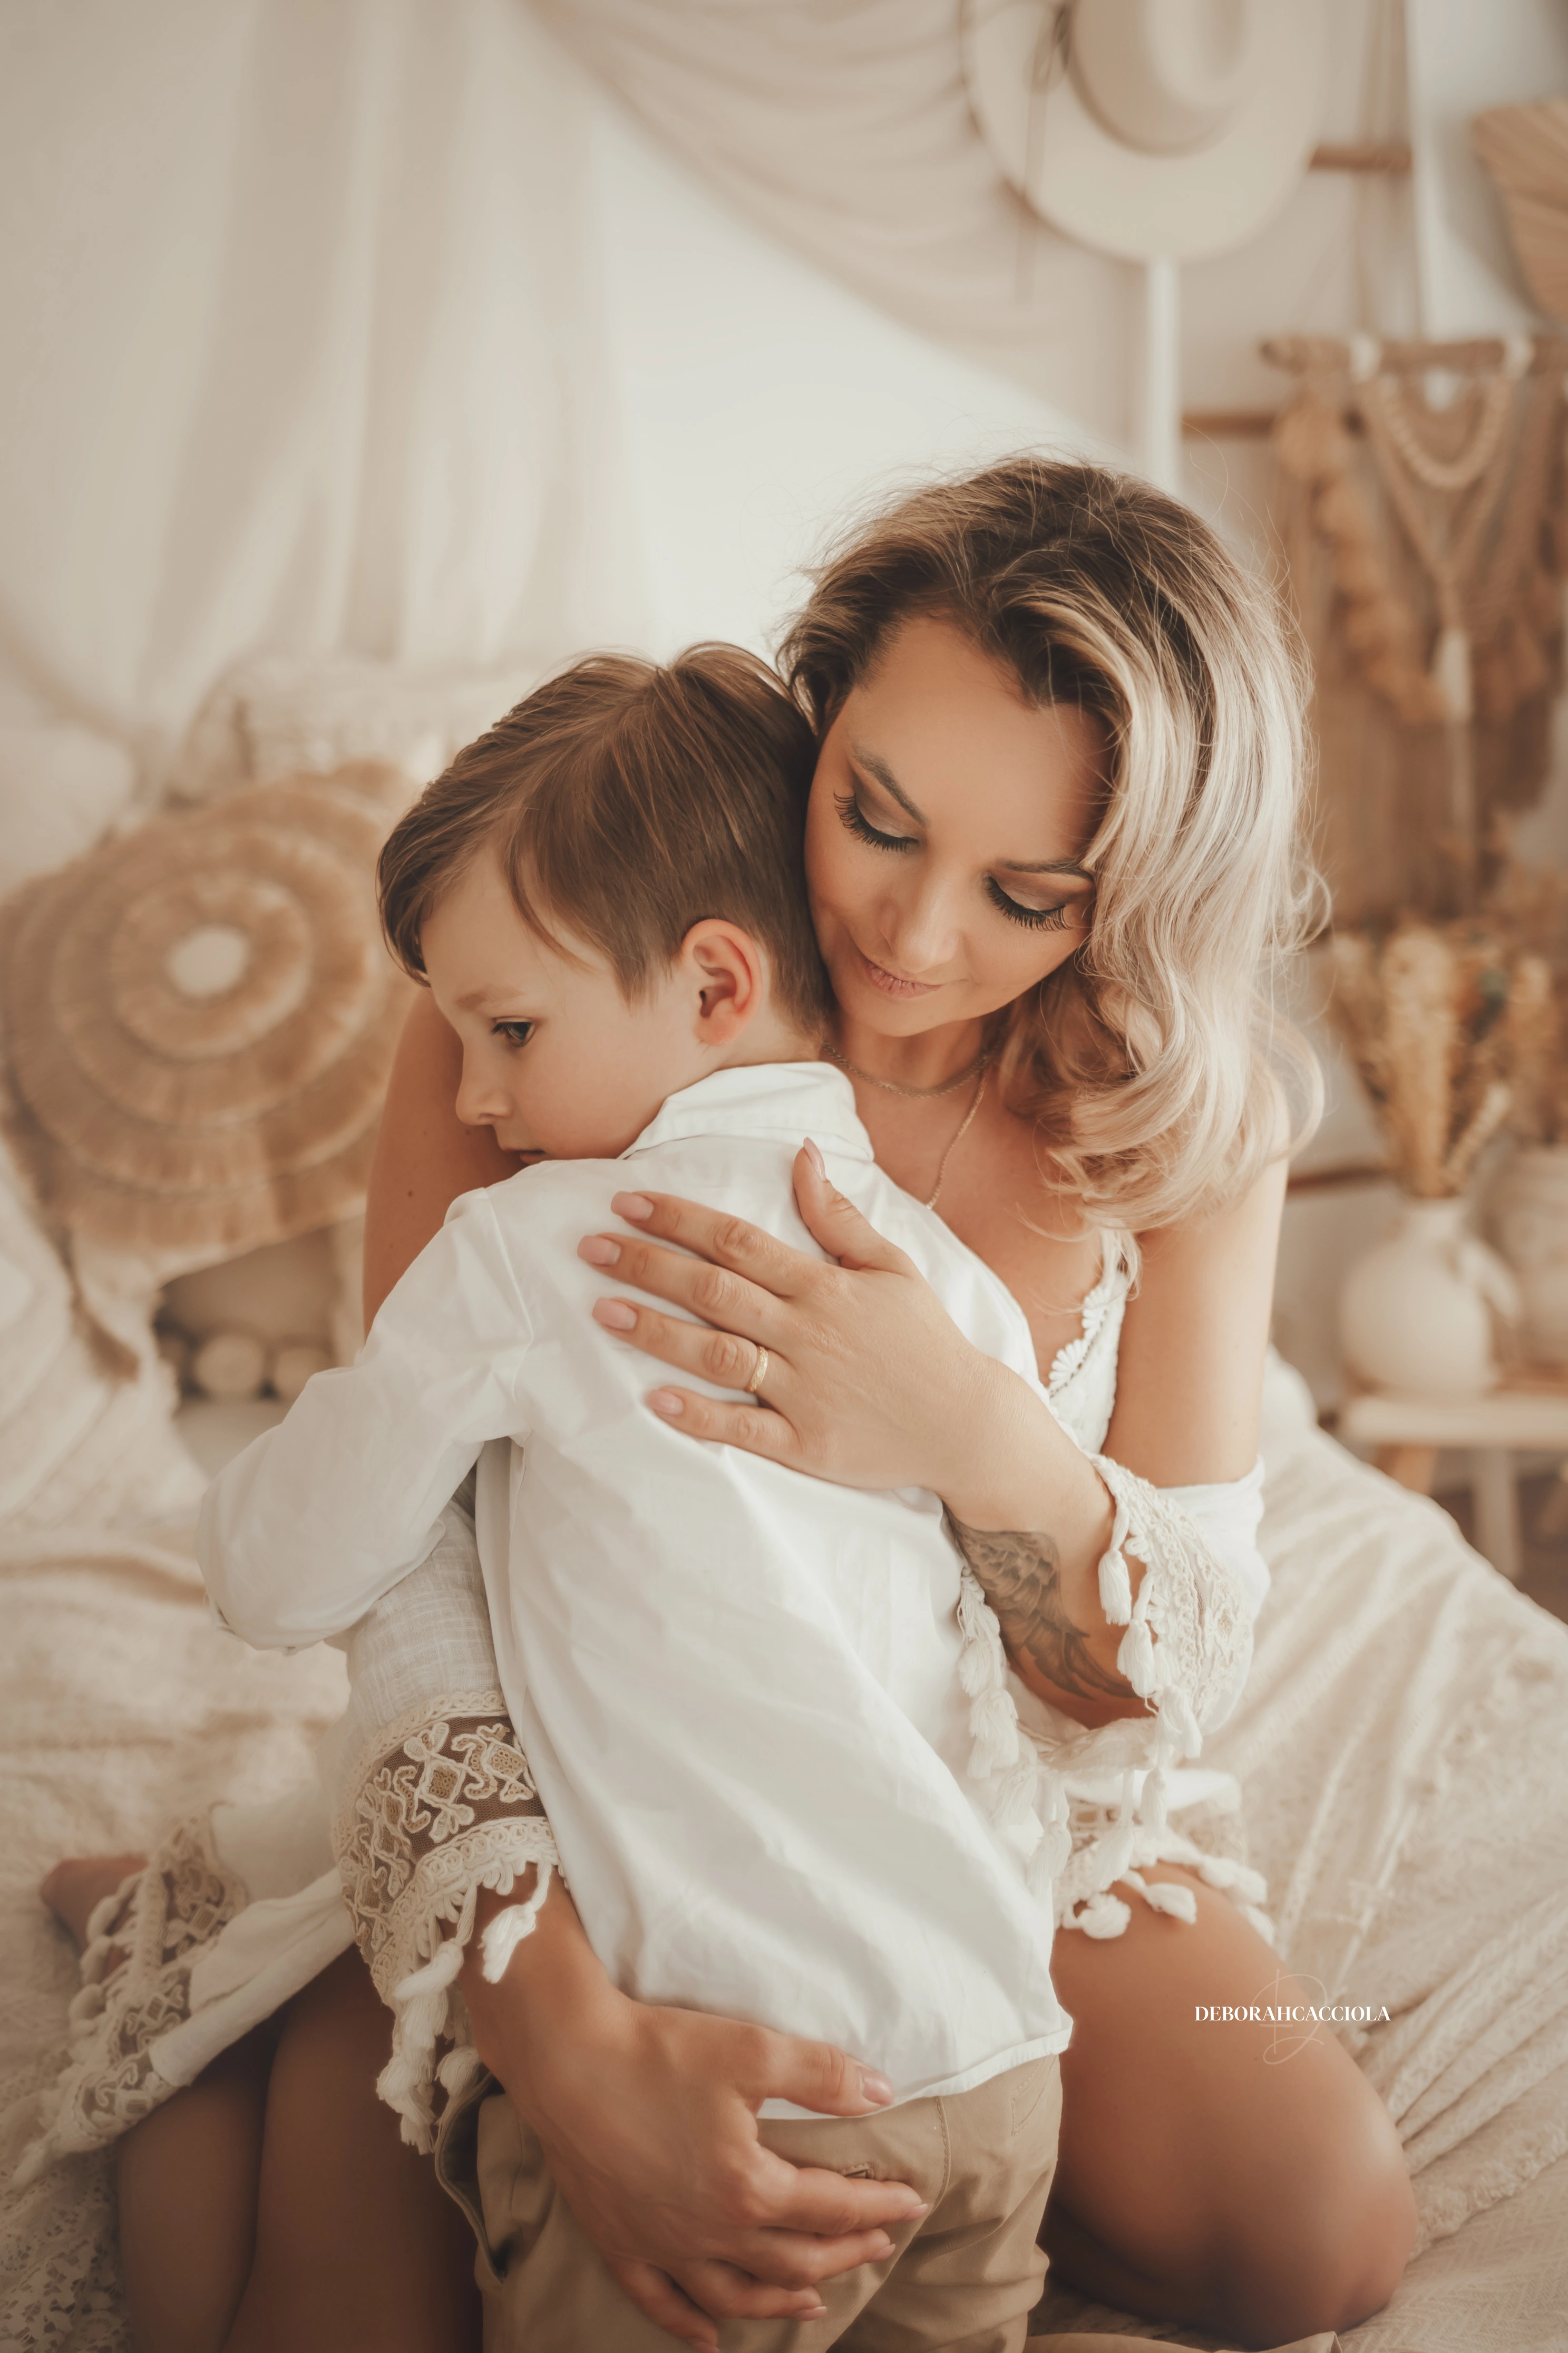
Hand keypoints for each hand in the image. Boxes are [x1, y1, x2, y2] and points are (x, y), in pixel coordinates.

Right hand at [463, 1882, 927, 2350]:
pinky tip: (708, 2336)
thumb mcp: (752, 2050)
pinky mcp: (620, 2242)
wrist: (567, 2059)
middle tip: (878, 2242)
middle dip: (844, 2253)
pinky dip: (688, 2323)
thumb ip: (822, 2075)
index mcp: (747, 2187)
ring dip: (781, 2301)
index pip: (831, 2206)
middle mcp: (709, 2231)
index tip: (912, 2200)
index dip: (877, 2203)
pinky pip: (661, 2301)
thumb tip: (882, 2093)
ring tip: (815, 2302)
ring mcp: (662, 2245)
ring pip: (734, 2293)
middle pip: (793, 2259)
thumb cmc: (659, 2051)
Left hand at [577, 1142, 1022, 1503]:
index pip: (738, 1241)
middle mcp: (809, 1333)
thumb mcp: (893, 1266)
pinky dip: (699, 1415)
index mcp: (825, 1286)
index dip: (679, 1218)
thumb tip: (802, 1154)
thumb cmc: (925, 1341)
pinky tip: (654, 1399)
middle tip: (590, 1248)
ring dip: (658, 1331)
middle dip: (648, 1265)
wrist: (968, 1424)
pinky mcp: (808, 1444)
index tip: (628, 1202)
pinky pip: (745, 1428)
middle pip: (715, 1290)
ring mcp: (806, 1391)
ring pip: (720, 1354)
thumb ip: (839, 1216)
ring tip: (603, 1310)